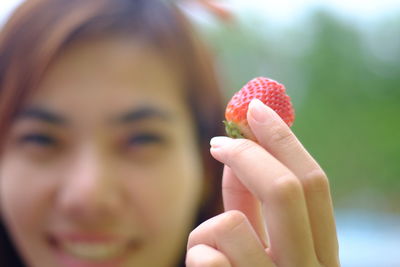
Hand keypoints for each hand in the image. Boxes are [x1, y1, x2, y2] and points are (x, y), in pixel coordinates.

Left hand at [186, 99, 339, 266]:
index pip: (315, 184)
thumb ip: (251, 201)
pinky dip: (198, 257)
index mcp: (323, 253)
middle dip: (246, 155)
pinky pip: (206, 257)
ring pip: (231, 224)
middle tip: (218, 141)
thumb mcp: (260, 242)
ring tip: (212, 252)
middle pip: (285, 189)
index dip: (284, 139)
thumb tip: (237, 147)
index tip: (255, 108)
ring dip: (209, 231)